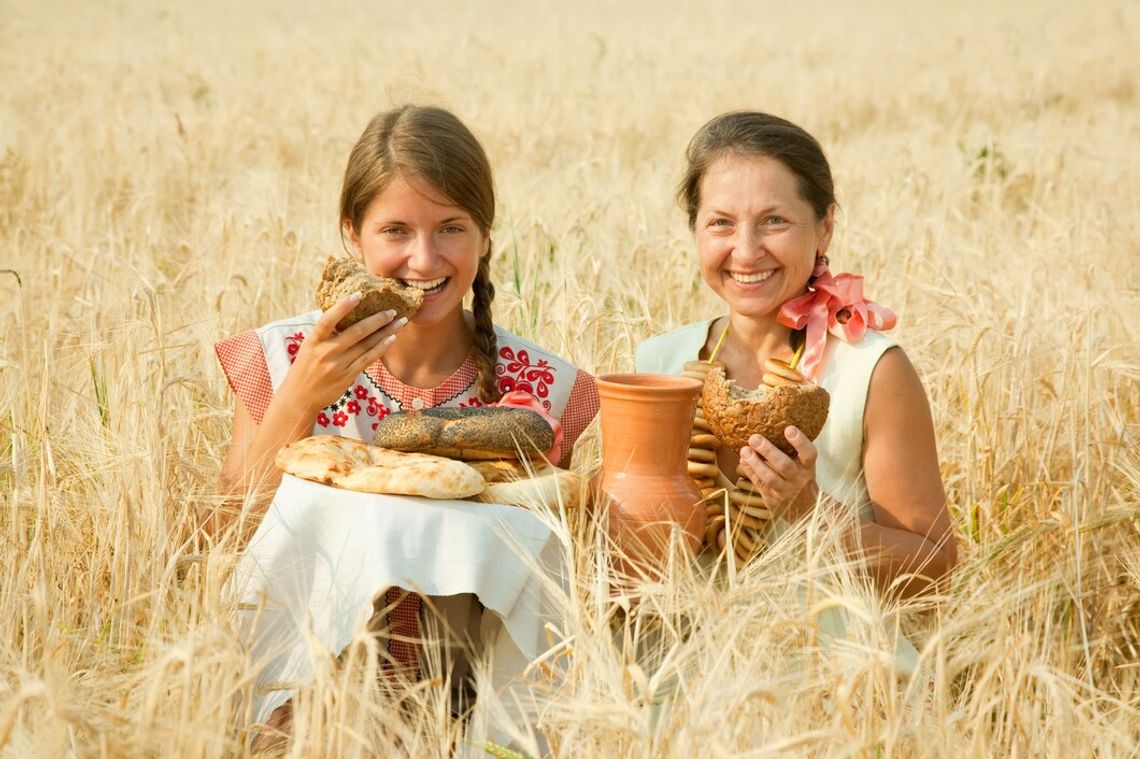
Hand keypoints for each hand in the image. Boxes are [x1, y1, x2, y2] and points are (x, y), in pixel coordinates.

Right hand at [277, 293, 406, 413]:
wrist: (300, 397)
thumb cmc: (306, 367)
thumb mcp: (310, 347)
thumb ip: (326, 333)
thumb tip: (345, 313)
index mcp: (314, 340)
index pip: (327, 320)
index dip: (342, 307)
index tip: (359, 295)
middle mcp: (326, 352)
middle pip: (356, 332)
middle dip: (377, 319)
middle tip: (392, 310)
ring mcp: (337, 365)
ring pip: (366, 345)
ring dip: (385, 332)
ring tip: (399, 322)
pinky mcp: (347, 376)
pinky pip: (368, 359)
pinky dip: (381, 348)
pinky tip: (391, 339)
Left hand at [738, 426, 818, 522]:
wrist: (804, 508)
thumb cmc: (800, 476)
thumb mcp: (803, 463)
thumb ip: (792, 449)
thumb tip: (768, 425)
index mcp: (808, 466)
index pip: (808, 453)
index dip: (800, 441)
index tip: (789, 428)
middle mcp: (798, 478)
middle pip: (784, 465)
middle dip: (768, 451)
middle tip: (754, 438)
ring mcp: (785, 490)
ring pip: (769, 478)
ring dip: (755, 463)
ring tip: (744, 450)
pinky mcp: (772, 499)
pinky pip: (759, 484)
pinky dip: (750, 471)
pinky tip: (743, 461)